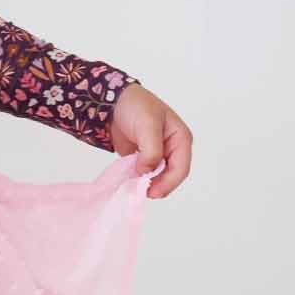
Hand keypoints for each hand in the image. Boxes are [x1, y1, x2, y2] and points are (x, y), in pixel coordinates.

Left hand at [107, 82, 190, 198]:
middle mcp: (173, 149)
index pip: (181, 168)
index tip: (152, 192)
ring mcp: (159, 155)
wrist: (112, 101)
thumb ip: (151, 150)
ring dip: (148, 184)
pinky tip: (130, 182)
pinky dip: (139, 180)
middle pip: (171, 176)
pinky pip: (145, 174)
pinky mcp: (144, 159)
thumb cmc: (135, 106)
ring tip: (134, 187)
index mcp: (180, 139)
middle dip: (158, 185)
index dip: (168, 183)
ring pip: (159, 178)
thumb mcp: (147, 125)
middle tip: (141, 192)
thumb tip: (146, 172)